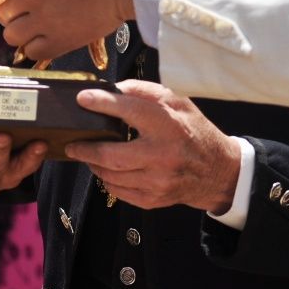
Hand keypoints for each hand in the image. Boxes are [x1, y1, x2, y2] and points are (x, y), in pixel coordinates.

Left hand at [0, 0, 152, 62]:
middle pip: (2, 15)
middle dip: (11, 13)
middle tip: (27, 9)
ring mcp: (42, 20)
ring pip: (13, 36)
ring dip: (21, 32)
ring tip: (36, 26)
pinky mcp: (59, 41)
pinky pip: (32, 52)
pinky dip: (35, 47)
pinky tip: (47, 38)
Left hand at [66, 80, 241, 213]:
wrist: (217, 171)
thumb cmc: (194, 131)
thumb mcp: (177, 101)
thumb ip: (144, 92)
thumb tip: (112, 90)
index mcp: (168, 126)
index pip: (129, 110)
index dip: (102, 103)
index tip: (82, 99)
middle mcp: (162, 155)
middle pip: (111, 155)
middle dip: (85, 148)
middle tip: (72, 143)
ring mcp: (157, 181)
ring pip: (111, 176)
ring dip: (93, 164)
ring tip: (87, 154)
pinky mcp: (153, 199)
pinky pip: (118, 191)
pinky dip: (107, 179)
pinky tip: (106, 169)